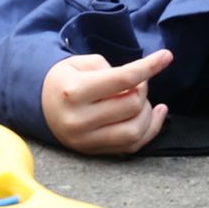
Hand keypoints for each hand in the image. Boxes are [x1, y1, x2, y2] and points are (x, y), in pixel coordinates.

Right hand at [42, 46, 169, 153]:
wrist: (41, 106)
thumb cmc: (66, 80)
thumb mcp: (82, 63)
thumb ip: (113, 69)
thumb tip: (141, 82)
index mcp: (74, 91)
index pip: (123, 79)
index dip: (149, 66)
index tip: (166, 56)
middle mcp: (79, 119)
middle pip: (132, 105)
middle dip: (143, 90)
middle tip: (138, 82)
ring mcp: (85, 140)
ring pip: (135, 131)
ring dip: (147, 113)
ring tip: (142, 100)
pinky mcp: (93, 152)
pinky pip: (131, 146)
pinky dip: (149, 130)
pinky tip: (154, 114)